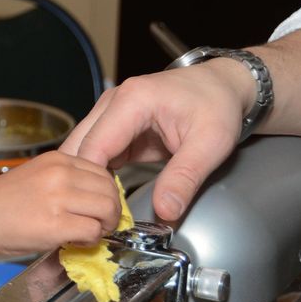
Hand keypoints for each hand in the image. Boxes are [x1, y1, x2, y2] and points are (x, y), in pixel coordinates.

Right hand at [0, 150, 119, 252]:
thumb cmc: (1, 200)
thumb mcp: (38, 175)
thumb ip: (66, 181)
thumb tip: (95, 199)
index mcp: (59, 160)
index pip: (103, 172)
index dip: (107, 193)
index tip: (100, 207)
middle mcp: (61, 174)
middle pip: (110, 191)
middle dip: (111, 211)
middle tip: (101, 224)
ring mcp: (59, 198)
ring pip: (107, 210)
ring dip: (104, 226)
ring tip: (89, 233)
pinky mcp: (56, 224)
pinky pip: (92, 231)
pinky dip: (90, 240)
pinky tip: (76, 241)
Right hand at [59, 59, 252, 220]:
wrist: (222, 85)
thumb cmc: (217, 104)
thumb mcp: (210, 144)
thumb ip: (185, 178)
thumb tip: (166, 212)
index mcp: (132, 101)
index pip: (94, 147)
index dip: (94, 183)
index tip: (104, 213)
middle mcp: (112, 103)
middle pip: (77, 148)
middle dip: (83, 183)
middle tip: (98, 216)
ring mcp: (110, 113)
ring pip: (80, 151)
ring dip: (88, 180)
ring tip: (102, 210)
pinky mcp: (114, 127)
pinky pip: (94, 154)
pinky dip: (98, 176)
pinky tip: (107, 197)